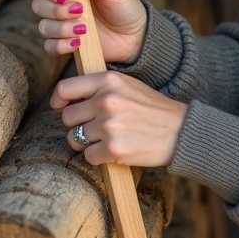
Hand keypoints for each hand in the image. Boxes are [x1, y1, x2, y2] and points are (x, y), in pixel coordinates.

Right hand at [32, 0, 146, 65]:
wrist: (134, 36)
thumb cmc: (125, 7)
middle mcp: (61, 4)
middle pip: (38, 4)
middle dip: (56, 10)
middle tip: (79, 12)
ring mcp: (62, 25)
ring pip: (43, 26)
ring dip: (61, 28)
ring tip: (84, 30)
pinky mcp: (65, 44)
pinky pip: (49, 46)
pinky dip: (60, 45)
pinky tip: (78, 43)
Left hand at [52, 71, 188, 166]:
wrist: (180, 131)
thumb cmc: (151, 109)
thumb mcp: (126, 85)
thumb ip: (98, 87)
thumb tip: (65, 98)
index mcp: (108, 80)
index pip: (64, 89)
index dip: (58, 101)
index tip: (61, 109)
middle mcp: (106, 100)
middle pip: (67, 117)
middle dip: (76, 125)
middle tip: (95, 129)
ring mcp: (109, 125)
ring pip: (74, 139)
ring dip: (86, 143)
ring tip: (106, 139)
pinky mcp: (114, 149)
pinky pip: (88, 157)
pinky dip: (98, 157)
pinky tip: (113, 151)